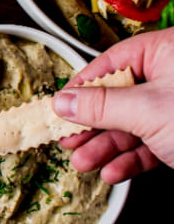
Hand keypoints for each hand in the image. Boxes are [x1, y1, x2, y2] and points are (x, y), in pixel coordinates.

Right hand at [52, 29, 173, 183]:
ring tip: (85, 161)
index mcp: (164, 52)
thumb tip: (65, 101)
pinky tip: (115, 170)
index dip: (81, 87)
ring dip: (106, 147)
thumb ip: (101, 106)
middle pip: (118, 97)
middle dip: (92, 125)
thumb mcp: (147, 110)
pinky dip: (131, 158)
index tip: (60, 105)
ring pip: (132, 124)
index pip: (110, 64)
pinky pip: (150, 143)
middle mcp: (171, 76)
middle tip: (69, 138)